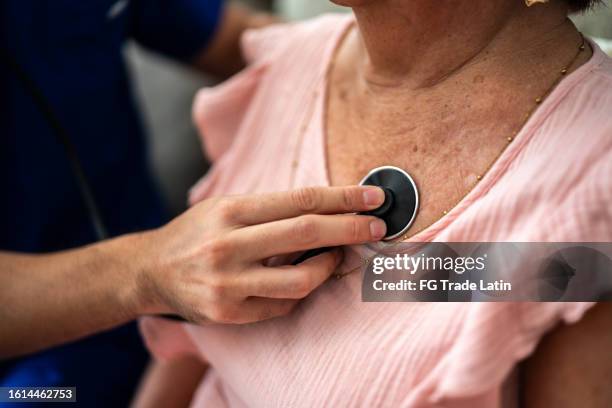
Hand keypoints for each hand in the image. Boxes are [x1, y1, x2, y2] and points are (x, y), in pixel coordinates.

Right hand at [133, 186, 386, 323]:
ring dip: (329, 266)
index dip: (342, 199)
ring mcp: (228, 284)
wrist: (150, 270)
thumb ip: (270, 208)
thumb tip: (327, 208)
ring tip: (336, 256)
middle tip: (377, 226)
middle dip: (350, 228)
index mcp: (230, 211)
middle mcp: (228, 246)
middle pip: (306, 234)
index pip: (299, 201)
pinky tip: (303, 278)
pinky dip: (301, 291)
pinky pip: (282, 304)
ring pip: (301, 280)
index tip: (373, 198)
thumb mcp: (225, 206)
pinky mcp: (229, 313)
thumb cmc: (196, 232)